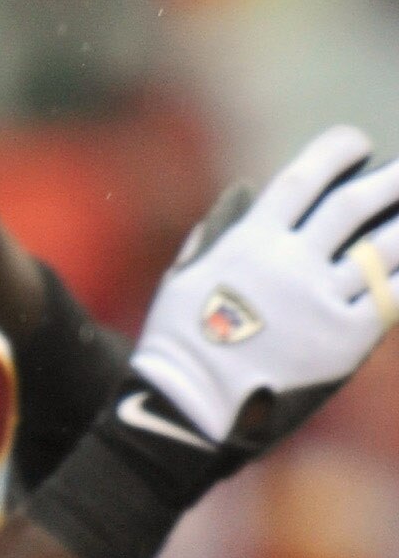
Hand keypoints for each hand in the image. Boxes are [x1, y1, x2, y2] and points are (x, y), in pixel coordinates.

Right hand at [123, 126, 398, 476]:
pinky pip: (392, 297)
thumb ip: (218, 230)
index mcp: (249, 240)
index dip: (337, 150)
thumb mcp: (184, 277)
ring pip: (383, 247)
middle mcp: (289, 263)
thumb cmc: (180, 346)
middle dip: (390, 181)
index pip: (304, 177)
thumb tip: (246, 192)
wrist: (188, 411)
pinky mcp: (344, 341)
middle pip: (354, 204)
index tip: (357, 145)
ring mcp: (319, 301)